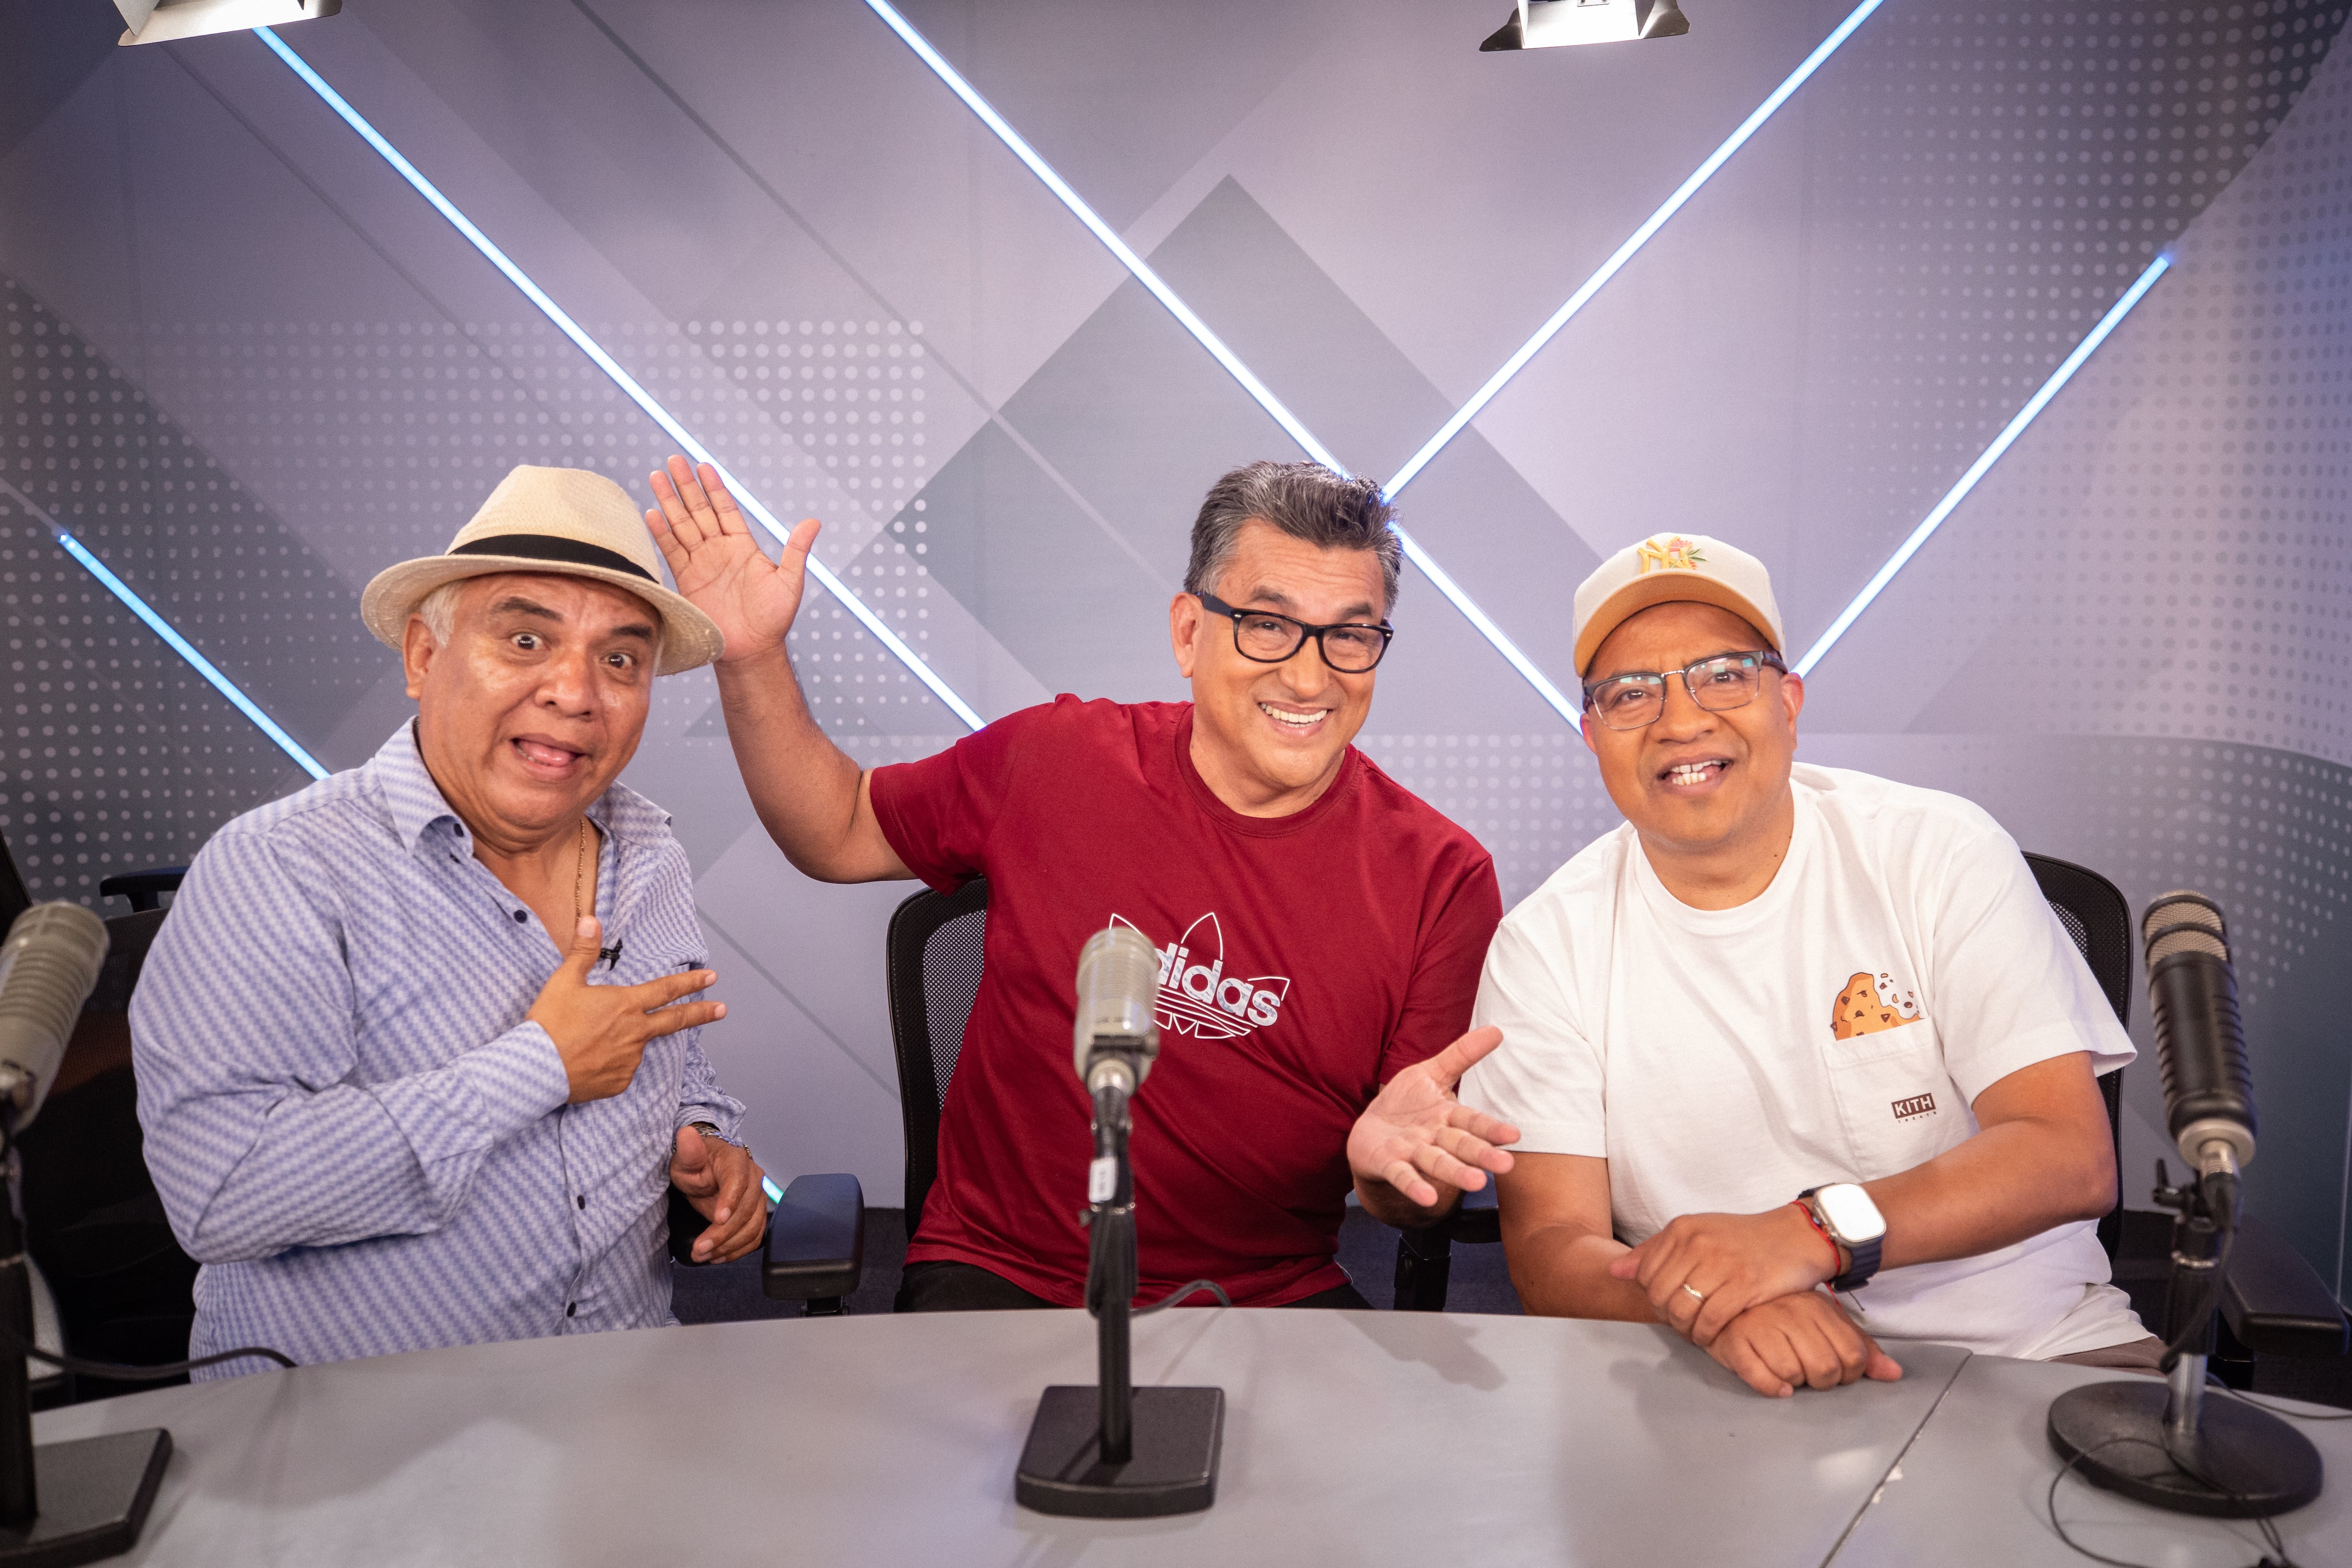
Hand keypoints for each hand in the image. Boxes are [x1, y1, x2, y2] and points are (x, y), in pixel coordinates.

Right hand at [527, 917, 724, 1102]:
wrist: (536, 1069)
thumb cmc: (549, 1023)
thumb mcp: (564, 981)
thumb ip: (583, 951)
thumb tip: (592, 920)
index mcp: (626, 1005)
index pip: (666, 989)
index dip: (690, 982)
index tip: (711, 976)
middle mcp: (635, 1032)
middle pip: (675, 1020)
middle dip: (701, 1012)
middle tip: (722, 1010)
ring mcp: (630, 1059)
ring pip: (636, 1046)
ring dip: (624, 1042)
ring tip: (588, 1042)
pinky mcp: (620, 1082)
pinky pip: (621, 1069)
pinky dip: (610, 1063)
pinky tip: (588, 1061)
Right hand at [644, 455, 818, 664]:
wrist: (752, 650)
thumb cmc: (774, 619)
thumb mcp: (790, 581)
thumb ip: (796, 551)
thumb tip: (813, 522)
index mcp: (743, 546)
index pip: (725, 508)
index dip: (714, 487)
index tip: (703, 465)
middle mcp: (719, 550)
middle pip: (699, 510)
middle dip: (686, 486)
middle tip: (674, 460)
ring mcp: (701, 563)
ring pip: (682, 525)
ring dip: (669, 502)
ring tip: (657, 477)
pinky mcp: (686, 580)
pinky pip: (671, 551)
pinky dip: (661, 533)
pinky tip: (652, 513)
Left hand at [669, 1125, 767, 1263]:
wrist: (708, 1168)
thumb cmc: (696, 1163)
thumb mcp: (685, 1158)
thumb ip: (688, 1151)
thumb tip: (686, 1134)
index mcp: (736, 1160)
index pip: (738, 1181)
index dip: (731, 1201)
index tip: (717, 1219)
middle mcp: (754, 1178)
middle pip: (746, 1210)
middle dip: (723, 1234)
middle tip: (698, 1250)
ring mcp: (759, 1197)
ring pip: (752, 1227)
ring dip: (729, 1246)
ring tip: (703, 1256)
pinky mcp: (757, 1214)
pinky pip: (755, 1236)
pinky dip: (738, 1250)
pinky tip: (719, 1256)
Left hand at [1346, 1027, 1521, 1210]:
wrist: (1368, 1134)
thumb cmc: (1406, 1105)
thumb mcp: (1430, 1073)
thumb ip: (1461, 1055)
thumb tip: (1498, 1030)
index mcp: (1447, 1116)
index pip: (1473, 1122)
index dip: (1491, 1129)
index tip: (1514, 1136)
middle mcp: (1435, 1138)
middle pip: (1460, 1145)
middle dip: (1481, 1154)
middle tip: (1505, 1166)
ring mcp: (1412, 1153)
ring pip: (1436, 1162)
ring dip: (1455, 1172)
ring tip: (1475, 1183)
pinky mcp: (1388, 1164)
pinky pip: (1402, 1176)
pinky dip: (1414, 1186)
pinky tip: (1426, 1197)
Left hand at [1609, 1203, 1839, 1345]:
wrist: (1796, 1237)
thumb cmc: (1744, 1239)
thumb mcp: (1697, 1233)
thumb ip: (1655, 1251)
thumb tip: (1615, 1271)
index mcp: (1682, 1228)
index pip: (1644, 1274)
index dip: (1652, 1297)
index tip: (1669, 1305)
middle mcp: (1697, 1243)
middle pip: (1660, 1296)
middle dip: (1668, 1317)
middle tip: (1682, 1323)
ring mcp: (1721, 1263)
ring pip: (1683, 1310)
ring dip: (1686, 1330)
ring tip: (1696, 1332)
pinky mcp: (1745, 1285)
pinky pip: (1711, 1320)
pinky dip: (1706, 1334)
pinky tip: (1712, 1335)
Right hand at [1700, 1291, 1902, 1397]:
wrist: (1723, 1300)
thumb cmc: (1779, 1316)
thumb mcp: (1824, 1323)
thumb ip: (1860, 1347)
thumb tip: (1894, 1374)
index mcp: (1817, 1307)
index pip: (1853, 1355)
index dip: (1849, 1374)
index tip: (1835, 1369)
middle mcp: (1790, 1314)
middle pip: (1825, 1369)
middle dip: (1821, 1381)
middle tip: (1808, 1372)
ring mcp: (1761, 1327)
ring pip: (1793, 1374)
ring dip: (1794, 1382)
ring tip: (1787, 1370)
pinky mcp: (1735, 1342)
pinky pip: (1761, 1378)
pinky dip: (1771, 1387)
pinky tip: (1774, 1383)